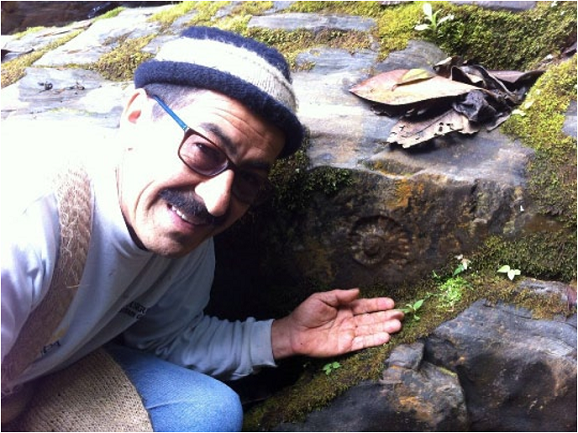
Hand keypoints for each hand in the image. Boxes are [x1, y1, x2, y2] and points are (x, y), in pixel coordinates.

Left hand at [271, 288, 403, 359]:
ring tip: (397, 326)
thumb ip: (339, 295)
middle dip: (386, 316)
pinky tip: (385, 337)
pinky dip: (374, 340)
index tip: (391, 302)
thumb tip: (357, 291)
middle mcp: (350, 321)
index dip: (378, 304)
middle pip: (372, 318)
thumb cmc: (306, 313)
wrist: (294, 333)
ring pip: (370, 330)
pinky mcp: (346, 346)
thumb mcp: (321, 298)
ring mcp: (349, 334)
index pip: (365, 306)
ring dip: (384, 328)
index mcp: (345, 308)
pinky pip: (363, 343)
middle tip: (401, 315)